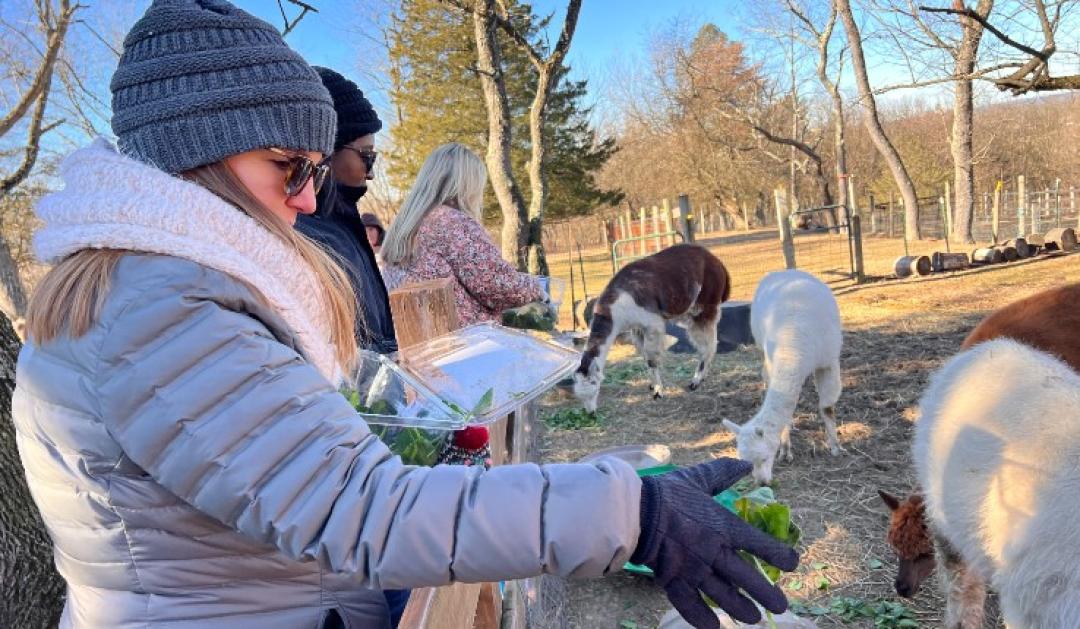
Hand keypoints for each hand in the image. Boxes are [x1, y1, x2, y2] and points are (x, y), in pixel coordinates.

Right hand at [631, 459, 798, 627]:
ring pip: (724, 595)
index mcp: (723, 526)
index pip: (759, 544)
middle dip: (766, 593)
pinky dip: (702, 618)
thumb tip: (747, 464)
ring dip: (741, 609)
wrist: (635, 510)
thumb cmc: (667, 493)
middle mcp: (714, 551)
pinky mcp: (673, 581)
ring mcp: (694, 569)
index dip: (779, 555)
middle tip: (780, 607)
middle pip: (746, 577)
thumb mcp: (697, 479)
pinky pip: (691, 605)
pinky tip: (714, 626)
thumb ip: (722, 474)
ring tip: (754, 619)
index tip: (792, 564)